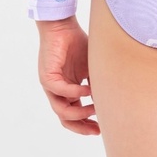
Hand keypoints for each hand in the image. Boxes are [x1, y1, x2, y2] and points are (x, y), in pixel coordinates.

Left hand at [36, 16, 99, 135]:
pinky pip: (59, 91)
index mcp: (68, 90)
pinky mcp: (47, 77)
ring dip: (78, 113)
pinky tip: (87, 91)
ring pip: (60, 110)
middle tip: (97, 130)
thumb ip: (96, 83)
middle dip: (81, 126)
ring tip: (94, 109)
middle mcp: (58, 91)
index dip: (86, 124)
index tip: (101, 129)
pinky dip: (75, 94)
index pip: (74, 114)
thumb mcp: (91, 67)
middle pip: (65, 118)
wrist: (63, 26)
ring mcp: (51, 86)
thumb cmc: (77, 43)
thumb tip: (109, 98)